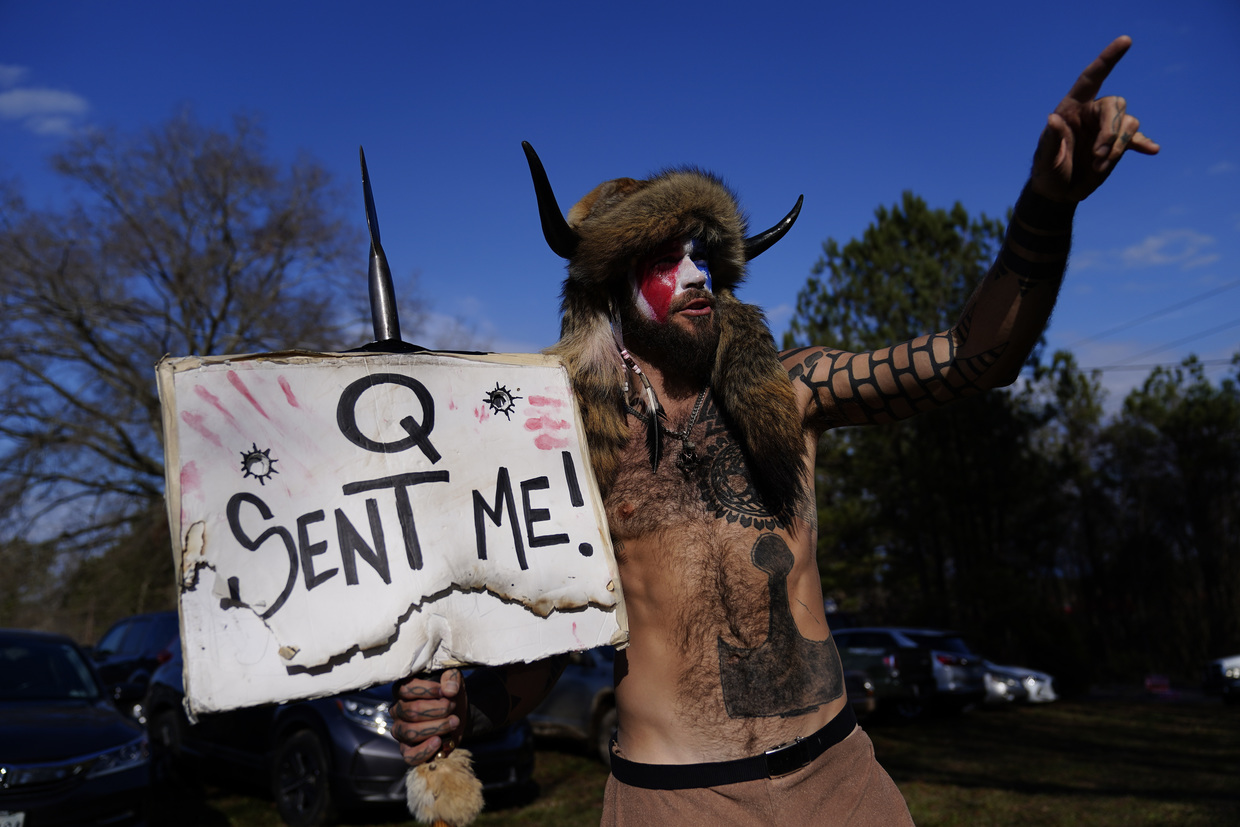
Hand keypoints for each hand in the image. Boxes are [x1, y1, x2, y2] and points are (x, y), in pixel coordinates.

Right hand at [390, 668, 466, 765]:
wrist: (457, 715)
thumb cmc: (449, 695)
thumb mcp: (453, 680)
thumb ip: (451, 677)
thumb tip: (449, 690)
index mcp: (402, 691)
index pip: (406, 689)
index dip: (428, 690)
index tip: (447, 692)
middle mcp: (397, 711)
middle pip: (410, 712)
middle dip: (437, 710)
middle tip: (452, 707)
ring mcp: (400, 731)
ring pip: (410, 732)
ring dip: (435, 727)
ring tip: (453, 722)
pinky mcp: (408, 750)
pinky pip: (410, 755)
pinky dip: (425, 750)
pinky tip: (439, 742)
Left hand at [1030, 35, 1158, 202]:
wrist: (1058, 191)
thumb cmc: (1046, 171)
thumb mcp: (1044, 159)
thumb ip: (1049, 140)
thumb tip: (1053, 119)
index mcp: (1072, 108)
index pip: (1092, 77)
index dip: (1108, 58)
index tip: (1126, 41)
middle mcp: (1092, 113)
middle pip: (1115, 105)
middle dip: (1111, 130)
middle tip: (1098, 154)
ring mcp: (1107, 128)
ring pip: (1128, 123)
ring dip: (1118, 145)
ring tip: (1099, 166)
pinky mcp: (1118, 145)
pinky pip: (1136, 138)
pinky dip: (1143, 143)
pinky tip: (1151, 150)